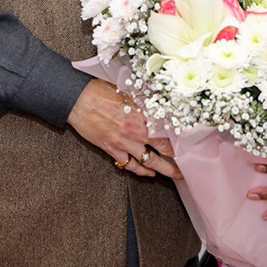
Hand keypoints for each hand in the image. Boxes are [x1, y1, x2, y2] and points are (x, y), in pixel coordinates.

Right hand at [66, 79, 181, 179]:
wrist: (78, 100)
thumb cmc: (100, 92)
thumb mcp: (128, 94)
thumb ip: (144, 104)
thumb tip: (156, 106)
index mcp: (142, 116)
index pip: (167, 133)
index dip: (179, 142)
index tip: (189, 146)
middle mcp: (136, 132)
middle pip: (162, 152)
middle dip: (175, 163)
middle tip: (185, 169)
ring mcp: (123, 143)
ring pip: (148, 162)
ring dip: (162, 170)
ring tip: (173, 175)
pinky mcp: (111, 149)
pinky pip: (129, 165)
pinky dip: (140, 171)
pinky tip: (148, 173)